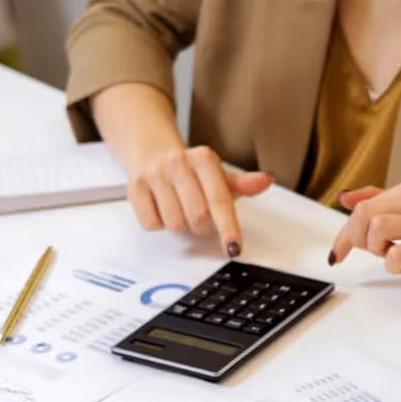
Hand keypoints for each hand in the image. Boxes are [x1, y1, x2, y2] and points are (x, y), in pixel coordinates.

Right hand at [128, 145, 273, 256]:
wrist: (153, 154)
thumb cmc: (192, 172)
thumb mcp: (219, 177)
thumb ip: (242, 184)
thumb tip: (265, 179)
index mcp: (204, 158)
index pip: (220, 200)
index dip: (228, 228)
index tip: (234, 247)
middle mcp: (178, 161)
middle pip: (198, 217)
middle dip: (202, 226)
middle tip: (199, 215)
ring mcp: (154, 173)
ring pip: (174, 223)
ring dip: (181, 224)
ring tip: (180, 208)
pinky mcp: (134, 186)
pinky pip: (152, 224)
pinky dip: (160, 224)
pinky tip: (162, 207)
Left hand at [328, 179, 400, 292]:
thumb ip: (381, 202)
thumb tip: (345, 198)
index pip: (364, 204)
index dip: (344, 231)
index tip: (338, 252)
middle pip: (365, 213)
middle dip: (357, 240)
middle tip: (374, 253)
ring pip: (377, 228)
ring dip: (377, 249)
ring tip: (393, 255)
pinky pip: (396, 254)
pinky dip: (394, 266)